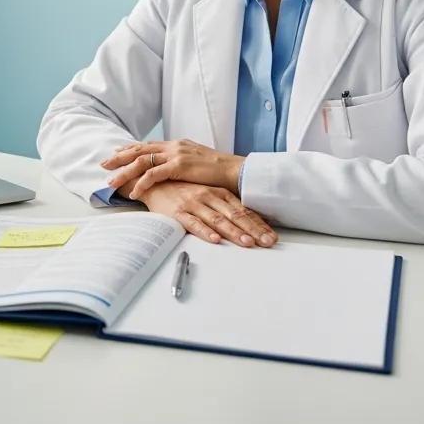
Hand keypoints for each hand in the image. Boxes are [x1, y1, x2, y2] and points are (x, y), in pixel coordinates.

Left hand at [101, 138, 244, 198]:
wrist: (234, 170)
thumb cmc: (217, 170)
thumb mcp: (196, 161)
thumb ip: (181, 161)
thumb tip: (171, 167)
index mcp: (176, 144)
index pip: (148, 145)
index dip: (130, 148)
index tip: (116, 152)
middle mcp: (173, 146)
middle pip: (139, 150)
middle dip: (119, 157)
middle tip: (103, 164)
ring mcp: (175, 155)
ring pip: (142, 162)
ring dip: (125, 172)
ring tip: (111, 182)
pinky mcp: (179, 166)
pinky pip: (154, 175)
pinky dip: (141, 183)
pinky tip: (133, 192)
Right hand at [137, 180, 276, 247]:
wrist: (151, 180)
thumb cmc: (182, 188)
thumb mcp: (205, 191)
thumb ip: (224, 204)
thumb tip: (249, 219)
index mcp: (216, 192)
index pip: (242, 210)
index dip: (258, 224)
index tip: (272, 237)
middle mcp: (207, 196)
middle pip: (234, 215)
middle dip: (253, 230)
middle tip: (267, 243)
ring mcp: (192, 204)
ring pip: (217, 220)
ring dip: (233, 232)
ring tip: (247, 243)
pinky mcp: (177, 212)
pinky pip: (192, 223)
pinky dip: (204, 231)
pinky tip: (215, 240)